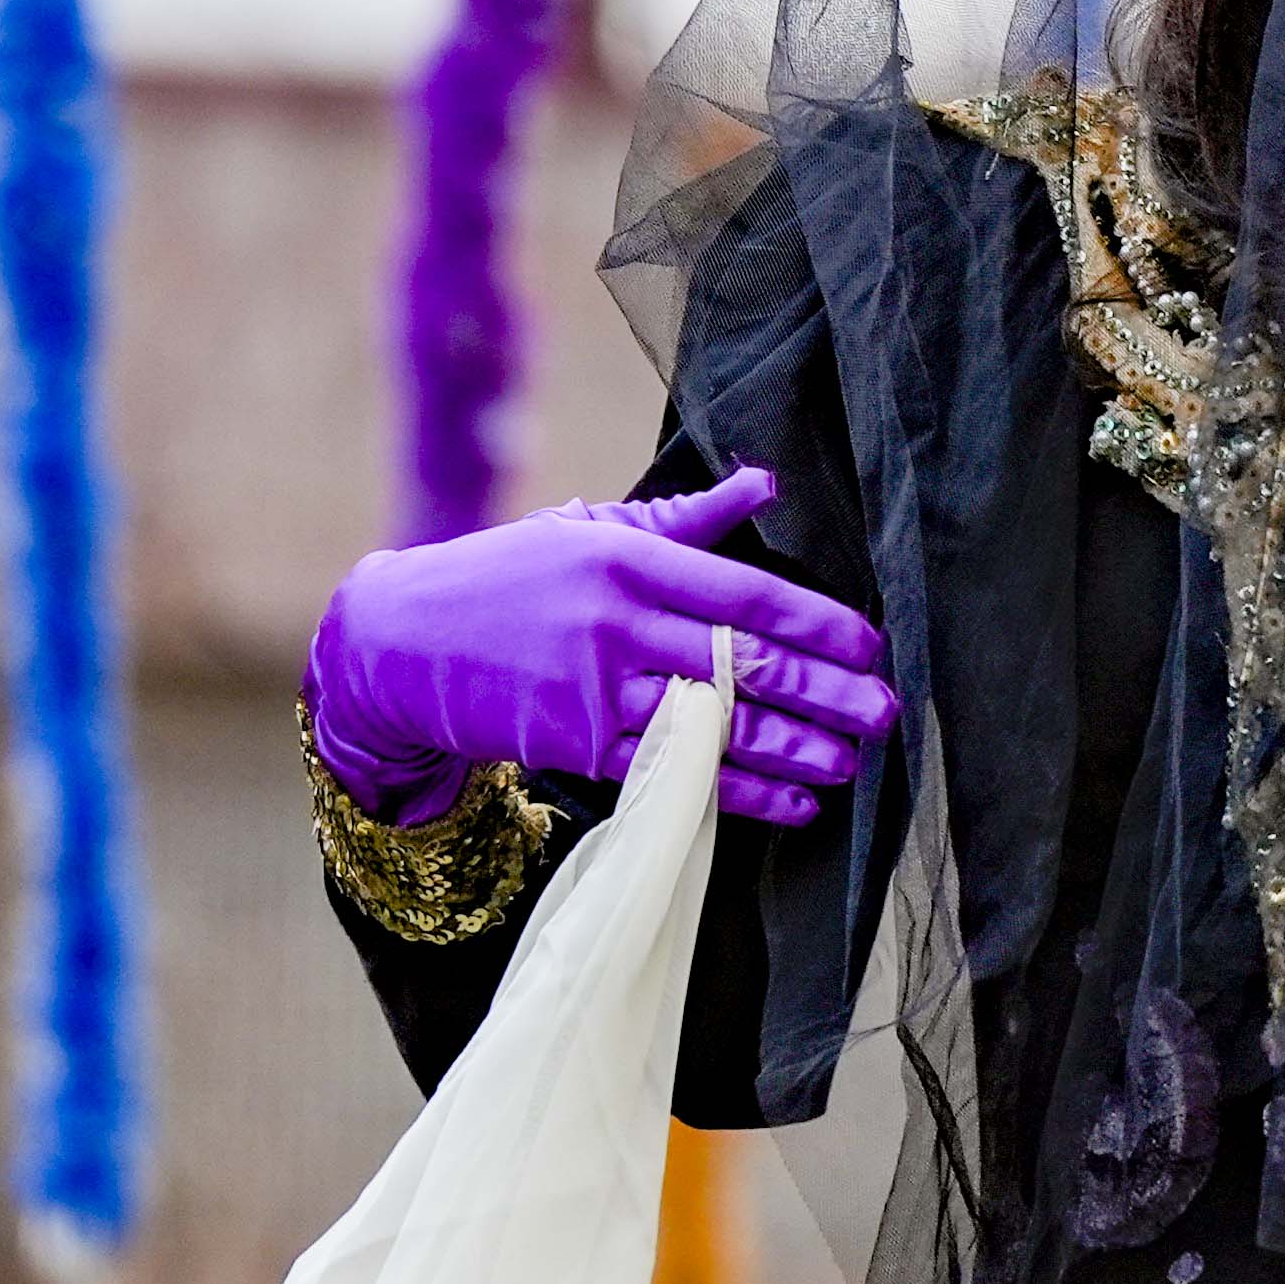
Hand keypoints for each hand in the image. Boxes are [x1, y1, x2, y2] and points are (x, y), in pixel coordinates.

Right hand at [308, 468, 899, 829]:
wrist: (400, 643)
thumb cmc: (506, 578)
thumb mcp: (587, 531)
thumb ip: (683, 520)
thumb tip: (765, 483)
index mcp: (625, 560)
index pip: (742, 593)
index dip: (814, 622)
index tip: (869, 645)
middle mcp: (613, 623)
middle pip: (740, 663)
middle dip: (823, 692)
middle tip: (885, 712)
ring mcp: (591, 690)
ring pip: (714, 725)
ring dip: (791, 749)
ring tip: (850, 763)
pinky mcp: (573, 745)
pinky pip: (673, 773)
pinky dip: (738, 790)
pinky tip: (791, 800)